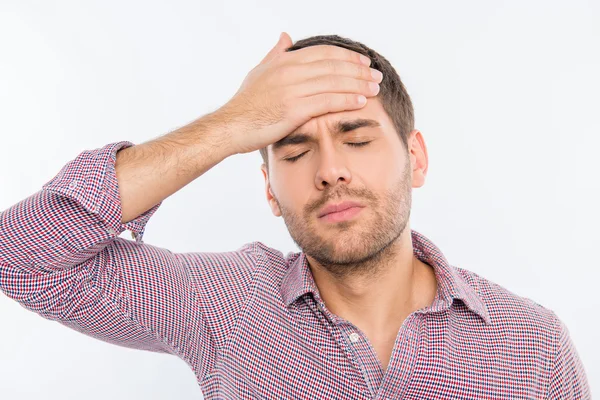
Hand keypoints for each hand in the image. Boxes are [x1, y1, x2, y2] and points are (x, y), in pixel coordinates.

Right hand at [216, 32, 382, 154]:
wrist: (230, 126)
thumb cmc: (244, 103)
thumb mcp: (259, 72)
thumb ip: (275, 54)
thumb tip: (285, 36)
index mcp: (284, 61)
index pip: (324, 53)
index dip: (347, 56)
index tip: (363, 62)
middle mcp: (290, 71)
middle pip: (334, 66)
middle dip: (359, 70)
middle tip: (376, 76)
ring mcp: (292, 90)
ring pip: (334, 82)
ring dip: (359, 84)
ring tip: (376, 88)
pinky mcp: (294, 110)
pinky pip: (328, 102)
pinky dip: (347, 100)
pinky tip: (362, 102)